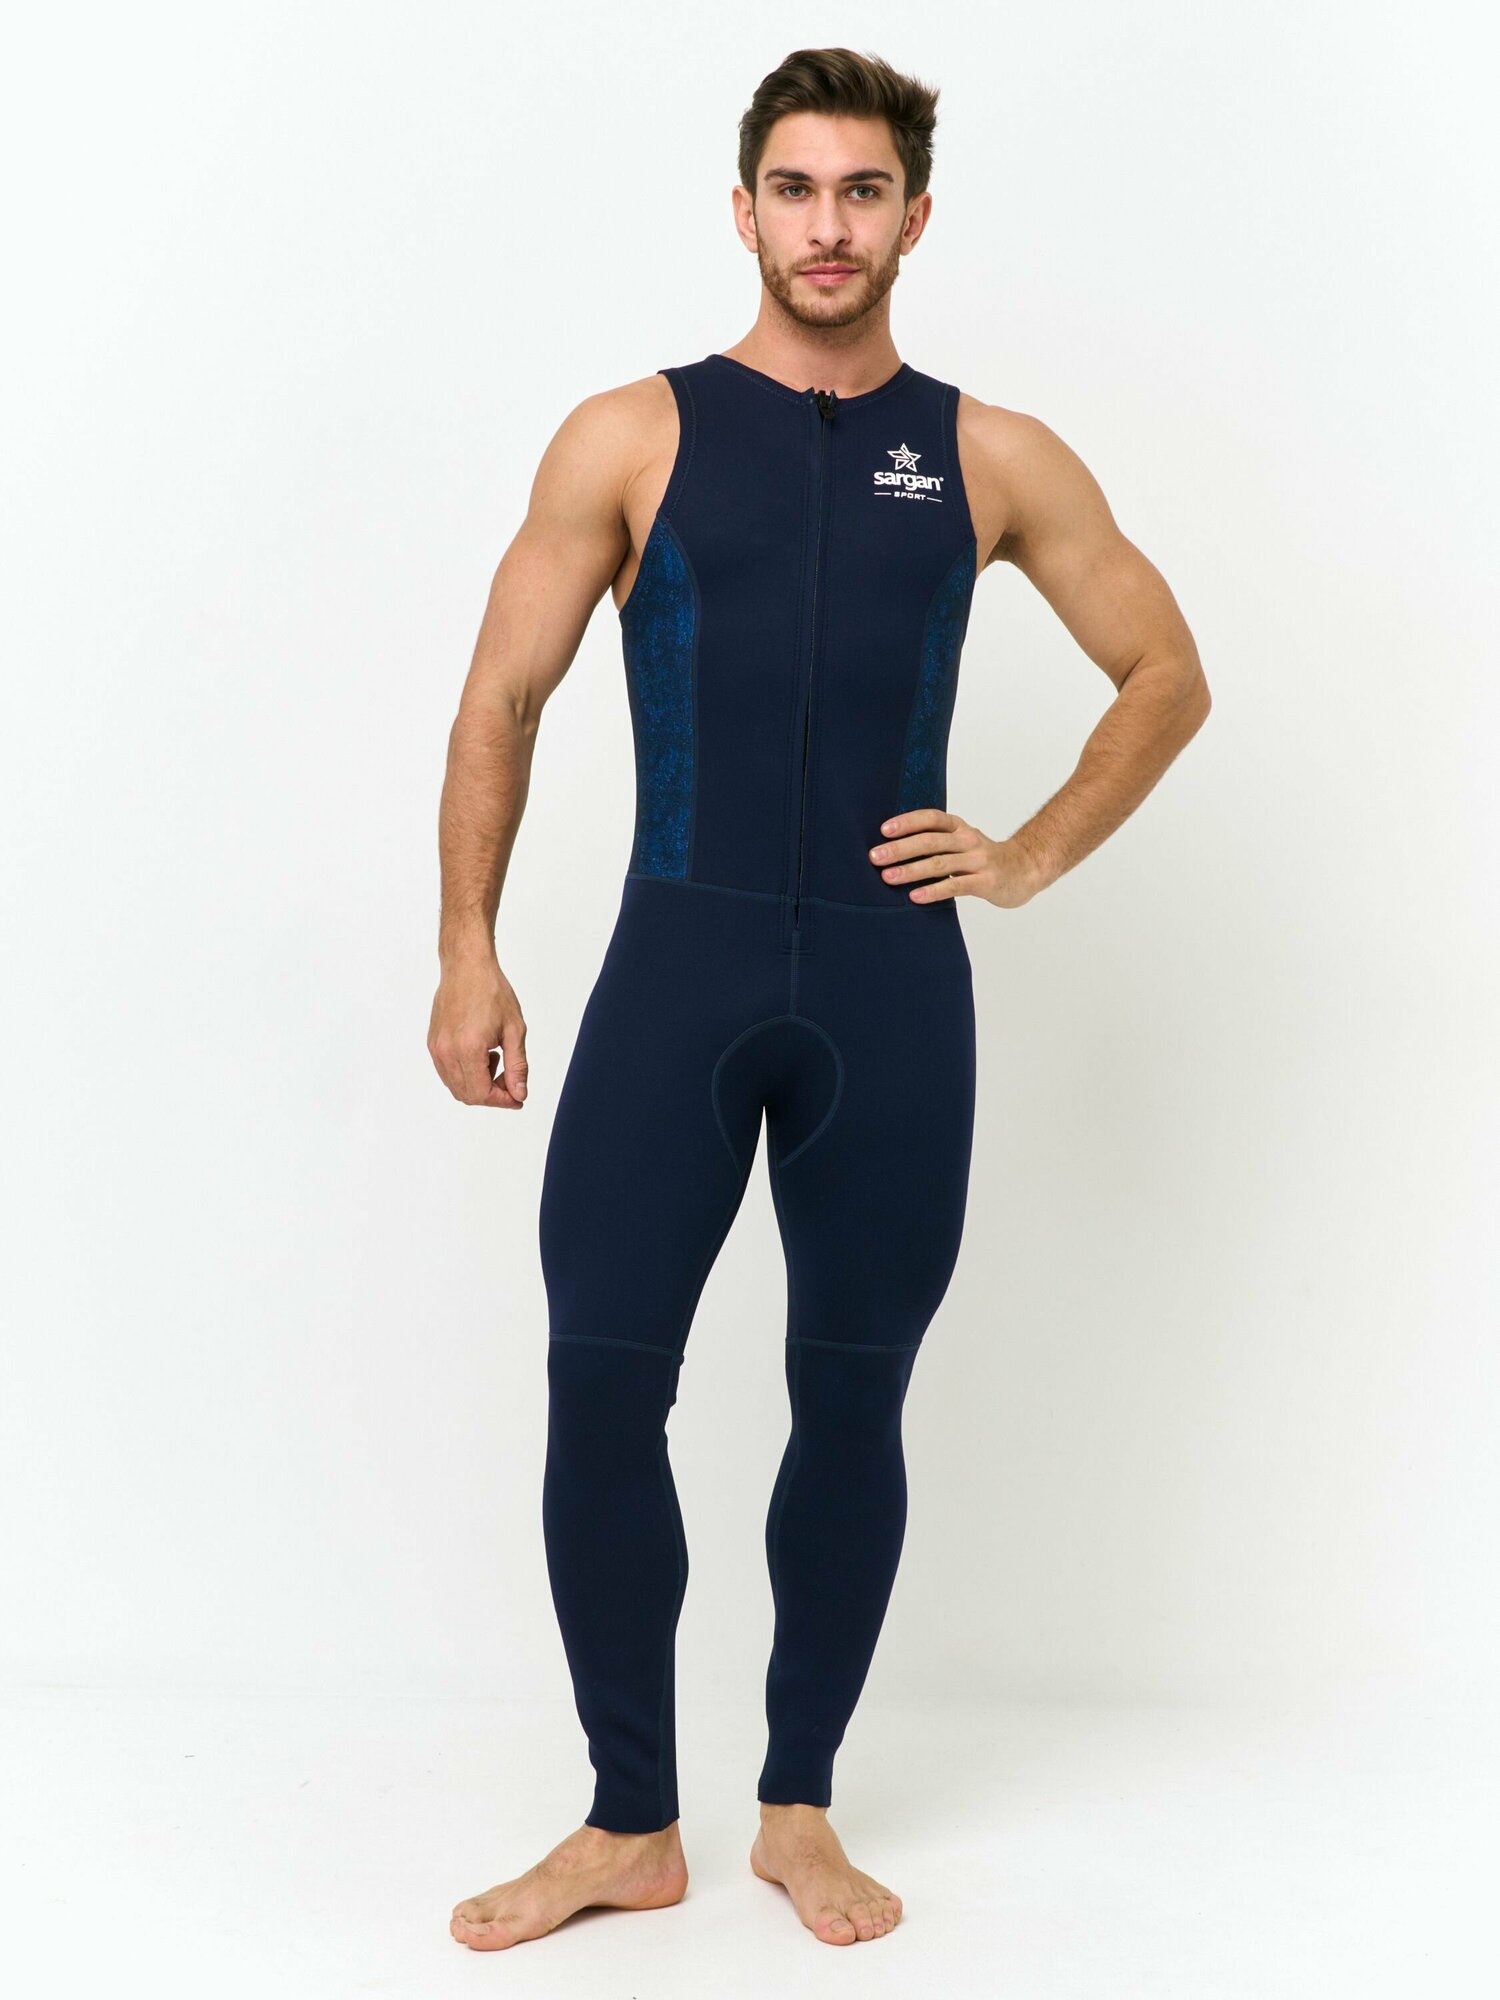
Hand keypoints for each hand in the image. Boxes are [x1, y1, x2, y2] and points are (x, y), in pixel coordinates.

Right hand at [428, 954, 528, 1107]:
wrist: (467, 967)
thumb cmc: (491, 991)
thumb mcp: (514, 1030)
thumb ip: (517, 1066)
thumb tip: (519, 1093)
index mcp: (468, 1049)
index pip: (482, 1094)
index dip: (503, 1101)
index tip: (518, 1097)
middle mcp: (447, 1052)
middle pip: (468, 1095)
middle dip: (492, 1095)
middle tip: (510, 1079)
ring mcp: (437, 1049)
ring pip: (456, 1087)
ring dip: (478, 1085)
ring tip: (495, 1059)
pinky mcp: (433, 1043)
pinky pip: (447, 1073)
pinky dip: (466, 1074)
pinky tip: (481, 1054)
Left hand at [868, 809, 1043, 908]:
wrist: (1026, 870)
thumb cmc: (984, 858)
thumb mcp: (962, 842)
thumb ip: (936, 842)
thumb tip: (893, 847)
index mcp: (959, 827)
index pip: (931, 818)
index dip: (907, 822)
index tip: (883, 830)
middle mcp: (968, 839)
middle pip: (930, 840)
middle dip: (900, 848)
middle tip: (876, 856)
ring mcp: (978, 860)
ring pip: (940, 863)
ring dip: (911, 870)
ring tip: (888, 877)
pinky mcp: (986, 882)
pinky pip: (955, 886)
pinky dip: (933, 891)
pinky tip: (915, 896)